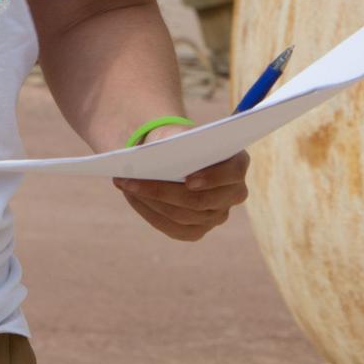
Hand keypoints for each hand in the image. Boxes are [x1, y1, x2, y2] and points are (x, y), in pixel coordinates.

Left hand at [115, 152, 249, 240]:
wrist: (175, 154)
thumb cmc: (178, 140)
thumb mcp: (177, 133)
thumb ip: (174, 140)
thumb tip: (155, 156)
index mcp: (237, 163)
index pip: (233, 173)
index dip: (213, 178)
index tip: (188, 180)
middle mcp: (234, 193)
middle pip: (201, 201)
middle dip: (163, 192)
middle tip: (132, 181)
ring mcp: (218, 215)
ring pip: (184, 216)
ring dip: (151, 201)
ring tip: (126, 185)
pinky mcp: (199, 230)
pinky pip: (174, 229)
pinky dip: (150, 213)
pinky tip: (133, 197)